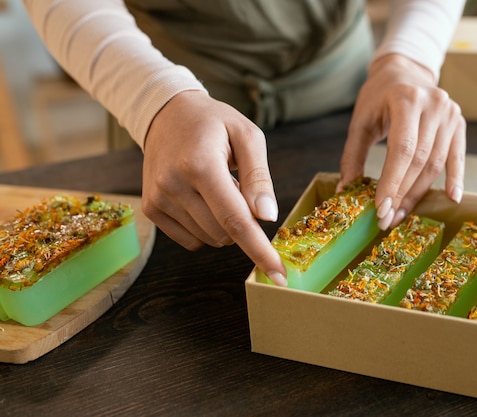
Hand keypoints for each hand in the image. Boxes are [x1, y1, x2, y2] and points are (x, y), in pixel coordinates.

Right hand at [141, 90, 287, 285]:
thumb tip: (267, 217)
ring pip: (209, 239)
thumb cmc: (214, 123)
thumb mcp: (247, 136)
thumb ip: (259, 177)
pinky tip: (201, 199)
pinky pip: (191, 240)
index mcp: (200, 165)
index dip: (259, 250)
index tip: (279, 276)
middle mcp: (173, 185)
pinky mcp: (151, 209)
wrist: (166, 114)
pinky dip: (205, 227)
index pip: (235, 219)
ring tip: (216, 186)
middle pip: (224, 234)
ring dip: (224, 223)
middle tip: (238, 188)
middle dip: (243, 222)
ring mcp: (158, 199)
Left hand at [338, 53, 465, 229]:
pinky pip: (456, 157)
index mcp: (406, 99)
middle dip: (402, 193)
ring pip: (435, 164)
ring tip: (401, 214)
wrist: (404, 71)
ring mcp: (450, 113)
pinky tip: (451, 198)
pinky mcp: (459, 123)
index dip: (392, 182)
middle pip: (420, 160)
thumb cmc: (377, 97)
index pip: (401, 149)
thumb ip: (352, 156)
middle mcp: (433, 104)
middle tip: (387, 219)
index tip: (381, 209)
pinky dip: (455, 179)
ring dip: (418, 193)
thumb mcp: (360, 121)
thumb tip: (346, 191)